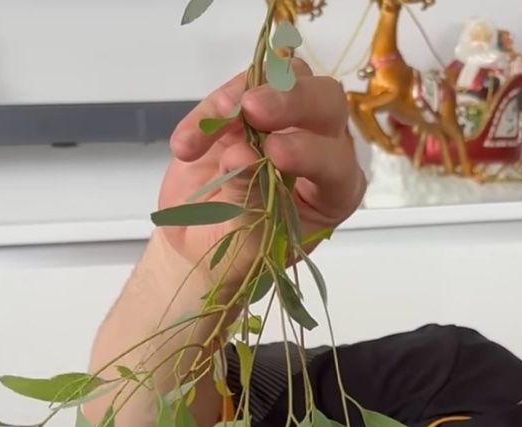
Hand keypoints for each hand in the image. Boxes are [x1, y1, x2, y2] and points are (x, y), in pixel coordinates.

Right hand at [159, 61, 365, 291]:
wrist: (200, 245)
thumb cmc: (235, 255)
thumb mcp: (245, 242)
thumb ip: (250, 198)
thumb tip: (242, 154)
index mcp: (334, 192)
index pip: (335, 162)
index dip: (308, 152)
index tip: (273, 153)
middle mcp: (321, 148)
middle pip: (325, 103)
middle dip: (291, 100)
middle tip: (253, 108)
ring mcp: (287, 121)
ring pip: (287, 77)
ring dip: (247, 93)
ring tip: (216, 122)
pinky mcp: (250, 108)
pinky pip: (238, 88)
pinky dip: (211, 111)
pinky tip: (187, 146)